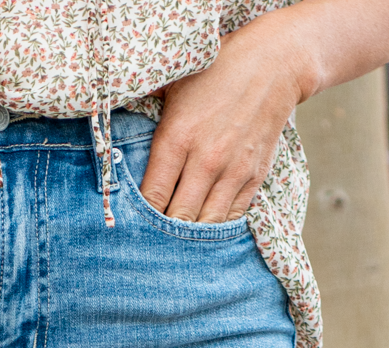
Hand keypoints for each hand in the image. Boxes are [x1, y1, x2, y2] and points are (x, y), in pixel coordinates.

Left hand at [139, 12, 306, 222]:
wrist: (274, 64)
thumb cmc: (216, 72)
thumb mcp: (174, 84)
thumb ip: (145, 110)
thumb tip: (114, 127)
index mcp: (178, 137)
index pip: (152, 196)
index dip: (141, 217)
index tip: (134, 222)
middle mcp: (206, 159)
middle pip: (179, 218)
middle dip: (164, 233)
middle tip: (153, 239)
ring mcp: (233, 171)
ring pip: (207, 224)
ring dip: (191, 236)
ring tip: (178, 241)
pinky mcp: (254, 177)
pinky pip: (232, 217)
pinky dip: (217, 226)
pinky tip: (204, 226)